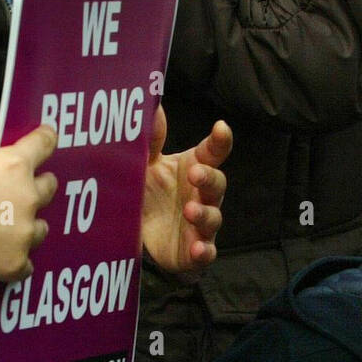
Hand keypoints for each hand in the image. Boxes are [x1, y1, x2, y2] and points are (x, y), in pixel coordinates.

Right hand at [0, 125, 57, 282]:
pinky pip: (26, 262)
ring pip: (39, 229)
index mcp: (14, 166)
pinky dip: (14, 260)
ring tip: (6, 233)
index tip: (49, 137)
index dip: (46, 140)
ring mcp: (25, 233)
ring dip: (27, 228)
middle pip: (49, 189)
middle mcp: (28, 198)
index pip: (41, 146)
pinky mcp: (17, 262)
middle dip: (40, 188)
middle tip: (27, 193)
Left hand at [141, 105, 231, 275]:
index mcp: (194, 168)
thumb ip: (151, 141)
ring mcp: (201, 225)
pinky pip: (206, 253)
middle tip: (195, 173)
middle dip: (209, 179)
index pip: (212, 153)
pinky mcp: (195, 252)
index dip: (220, 141)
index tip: (221, 127)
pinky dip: (204, 252)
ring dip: (205, 215)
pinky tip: (198, 249)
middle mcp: (202, 196)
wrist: (141, 235)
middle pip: (217, 184)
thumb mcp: (147, 165)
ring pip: (213, 218)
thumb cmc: (151, 191)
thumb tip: (153, 107)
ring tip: (191, 211)